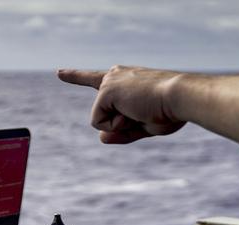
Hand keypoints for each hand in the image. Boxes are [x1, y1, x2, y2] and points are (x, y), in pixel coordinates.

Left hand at [57, 65, 186, 143]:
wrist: (180, 98)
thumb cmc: (170, 110)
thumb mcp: (145, 126)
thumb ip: (122, 133)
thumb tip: (101, 138)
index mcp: (125, 79)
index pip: (95, 79)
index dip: (76, 76)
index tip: (58, 72)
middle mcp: (114, 76)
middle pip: (103, 114)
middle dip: (122, 125)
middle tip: (146, 113)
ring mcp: (108, 82)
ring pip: (101, 120)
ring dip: (123, 125)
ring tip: (143, 110)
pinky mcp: (105, 90)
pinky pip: (100, 123)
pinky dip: (117, 125)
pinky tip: (134, 110)